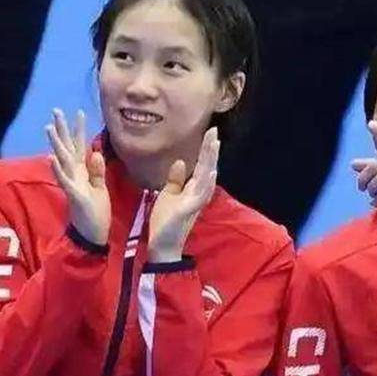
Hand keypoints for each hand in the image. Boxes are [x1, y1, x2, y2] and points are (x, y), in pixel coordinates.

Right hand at [46, 109, 109, 245]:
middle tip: (55, 111)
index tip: (79, 112)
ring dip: (56, 144)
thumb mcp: (100, 188)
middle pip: (67, 148)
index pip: (80, 146)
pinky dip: (57, 169)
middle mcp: (75, 175)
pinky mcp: (74, 195)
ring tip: (49, 128)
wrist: (92, 235)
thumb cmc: (96, 212)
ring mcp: (73, 184)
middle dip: (62, 130)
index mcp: (83, 172)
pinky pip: (65, 180)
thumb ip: (98, 171)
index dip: (79, 130)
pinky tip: (51, 158)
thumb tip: (96, 153)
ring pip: (63, 160)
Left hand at [147, 128, 219, 262]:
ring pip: (207, 178)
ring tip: (214, 145)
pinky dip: (206, 184)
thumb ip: (176, 180)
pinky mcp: (189, 210)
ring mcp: (195, 202)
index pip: (201, 165)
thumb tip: (181, 161)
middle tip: (214, 130)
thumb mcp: (168, 195)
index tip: (210, 132)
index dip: (206, 149)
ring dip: (211, 162)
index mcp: (192, 189)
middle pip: (207, 168)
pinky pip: (200, 195)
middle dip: (210, 150)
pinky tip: (210, 172)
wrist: (162, 244)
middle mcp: (197, 193)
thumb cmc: (165, 221)